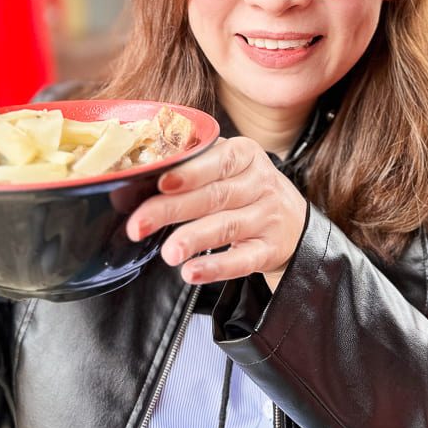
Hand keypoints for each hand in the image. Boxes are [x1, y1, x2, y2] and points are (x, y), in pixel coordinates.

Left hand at [125, 137, 307, 289]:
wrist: (293, 221)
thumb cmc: (245, 188)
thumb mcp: (227, 167)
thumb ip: (191, 168)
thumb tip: (133, 185)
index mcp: (245, 155)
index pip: (219, 161)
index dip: (190, 172)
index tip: (161, 182)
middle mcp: (260, 183)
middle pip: (214, 195)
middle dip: (172, 209)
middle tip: (138, 224)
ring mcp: (268, 217)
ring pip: (227, 226)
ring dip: (193, 238)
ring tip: (167, 252)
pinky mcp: (270, 250)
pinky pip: (243, 260)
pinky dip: (216, 267)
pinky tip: (192, 272)